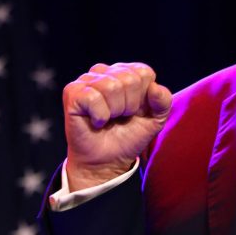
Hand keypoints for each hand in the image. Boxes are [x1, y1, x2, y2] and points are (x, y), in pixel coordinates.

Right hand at [62, 62, 172, 188]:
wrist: (107, 162)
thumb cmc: (128, 137)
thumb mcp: (154, 121)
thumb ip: (163, 102)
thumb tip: (154, 87)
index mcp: (125, 73)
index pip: (143, 72)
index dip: (144, 98)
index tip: (135, 112)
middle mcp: (105, 72)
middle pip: (129, 79)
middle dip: (129, 106)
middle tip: (120, 118)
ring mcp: (86, 80)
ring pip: (111, 86)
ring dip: (114, 111)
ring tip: (108, 119)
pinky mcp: (72, 93)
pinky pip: (93, 97)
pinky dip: (99, 116)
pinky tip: (96, 122)